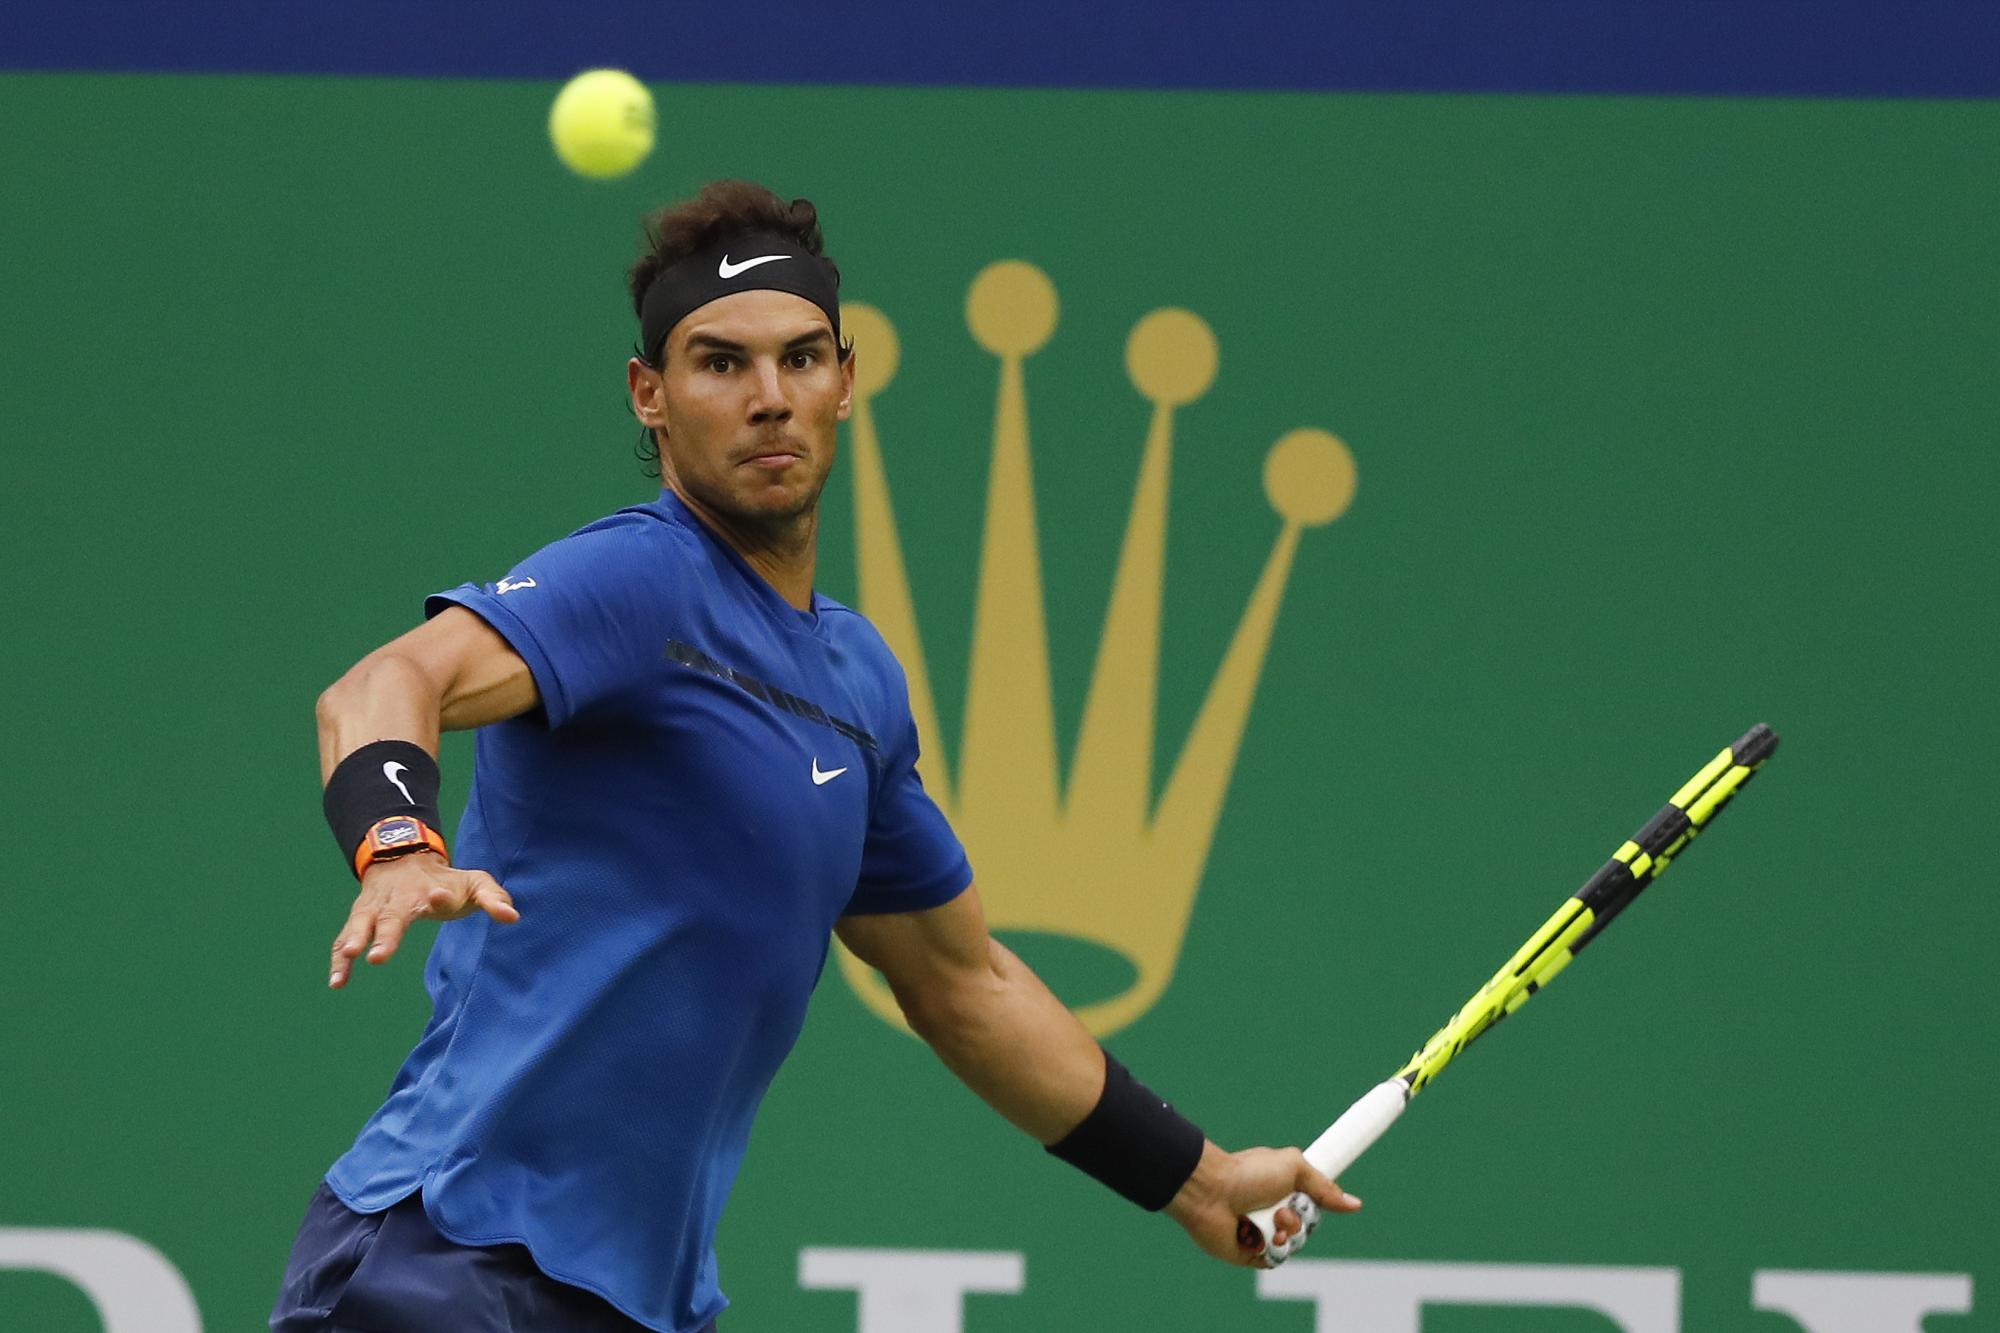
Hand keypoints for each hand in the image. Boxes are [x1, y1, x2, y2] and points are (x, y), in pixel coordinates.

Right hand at [328, 852, 518, 987]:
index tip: (436, 896)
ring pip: (361, 924)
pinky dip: (339, 960)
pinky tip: (336, 983)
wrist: (404, 858)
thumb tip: (513, 917)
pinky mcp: (361, 920)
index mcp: (428, 890)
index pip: (434, 894)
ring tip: (349, 958)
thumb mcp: (475, 882)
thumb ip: (494, 898)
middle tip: (378, 957)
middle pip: (391, 917)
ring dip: (353, 940)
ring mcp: (375, 909)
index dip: (437, 897)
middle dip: (385, 935)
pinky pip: (344, 939)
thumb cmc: (445, 880)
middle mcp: (398, 899)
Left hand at [1163, 1141, 1361, 1266]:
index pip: (1312, 1204)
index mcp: (1282, 1189)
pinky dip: (1273, 1249)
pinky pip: (1277, 1259)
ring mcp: (1262, 1232)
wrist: (1212, 1192)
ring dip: (1287, 1234)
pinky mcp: (1251, 1253)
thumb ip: (1324, 1187)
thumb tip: (1356, 1204)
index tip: (1310, 1199)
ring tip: (1270, 1222)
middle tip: (1282, 1210)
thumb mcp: (1293, 1167)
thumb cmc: (1248, 1173)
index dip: (1315, 1204)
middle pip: (1307, 1226)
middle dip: (1300, 1219)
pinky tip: (1258, 1237)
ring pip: (1295, 1244)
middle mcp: (1273, 1211)